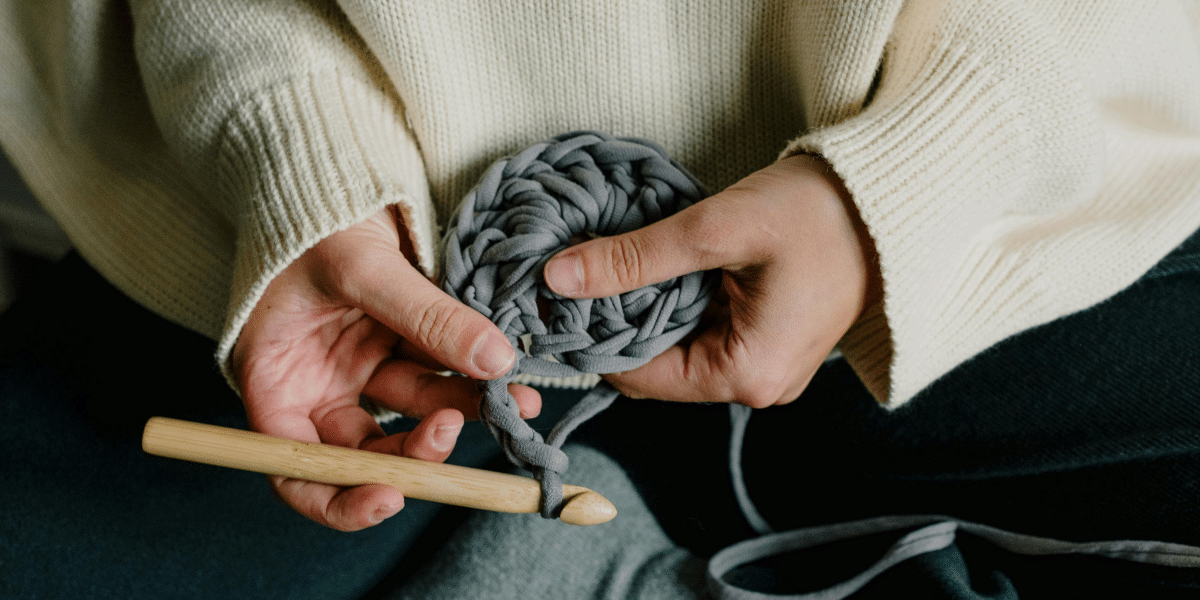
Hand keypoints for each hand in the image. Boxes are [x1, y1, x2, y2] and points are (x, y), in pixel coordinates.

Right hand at [230, 206, 540, 530]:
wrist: (328, 170)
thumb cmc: (312, 217)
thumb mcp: (361, 266)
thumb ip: (425, 316)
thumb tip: (494, 362)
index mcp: (276, 383)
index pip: (294, 471)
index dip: (339, 500)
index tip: (391, 498)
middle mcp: (316, 388)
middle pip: (365, 452)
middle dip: (418, 451)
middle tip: (459, 424)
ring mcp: (359, 368)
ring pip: (414, 411)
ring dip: (462, 409)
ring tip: (514, 399)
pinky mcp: (398, 346)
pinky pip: (437, 371)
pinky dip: (470, 376)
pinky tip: (508, 377)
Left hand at [543, 155, 880, 406]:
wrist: (887, 197)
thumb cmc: (815, 212)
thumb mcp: (715, 229)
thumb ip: (634, 258)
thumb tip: (558, 278)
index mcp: (746, 375)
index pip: (638, 377)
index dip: (593, 337)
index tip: (556, 296)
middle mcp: (757, 386)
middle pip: (657, 368)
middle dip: (616, 323)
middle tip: (578, 273)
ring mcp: (767, 367)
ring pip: (678, 350)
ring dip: (645, 310)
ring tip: (615, 264)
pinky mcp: (770, 341)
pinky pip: (706, 334)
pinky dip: (676, 303)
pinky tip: (658, 268)